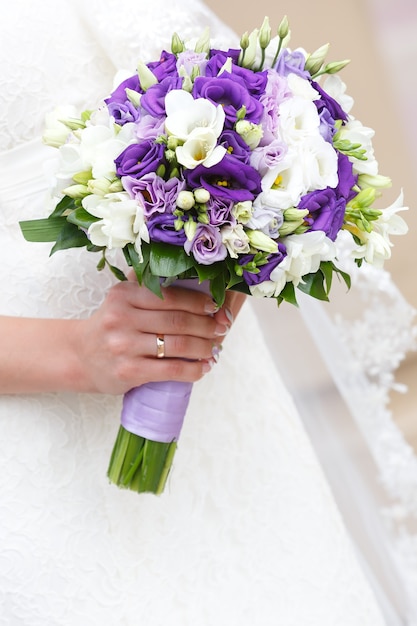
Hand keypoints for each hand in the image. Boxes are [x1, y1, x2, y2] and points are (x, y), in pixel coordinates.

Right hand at [72, 279, 244, 393]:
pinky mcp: (129, 371)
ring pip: (178, 345)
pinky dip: (193, 369)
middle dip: (206, 325)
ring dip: (204, 347)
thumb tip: (192, 276)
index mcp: (124, 295)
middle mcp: (121, 318)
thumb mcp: (122, 299)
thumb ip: (148, 285)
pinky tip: (204, 368)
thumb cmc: (110, 326)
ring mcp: (124, 346)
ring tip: (215, 348)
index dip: (198, 301)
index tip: (215, 307)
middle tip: (221, 328)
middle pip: (178, 321)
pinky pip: (171, 370)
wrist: (79, 357)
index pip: (170, 296)